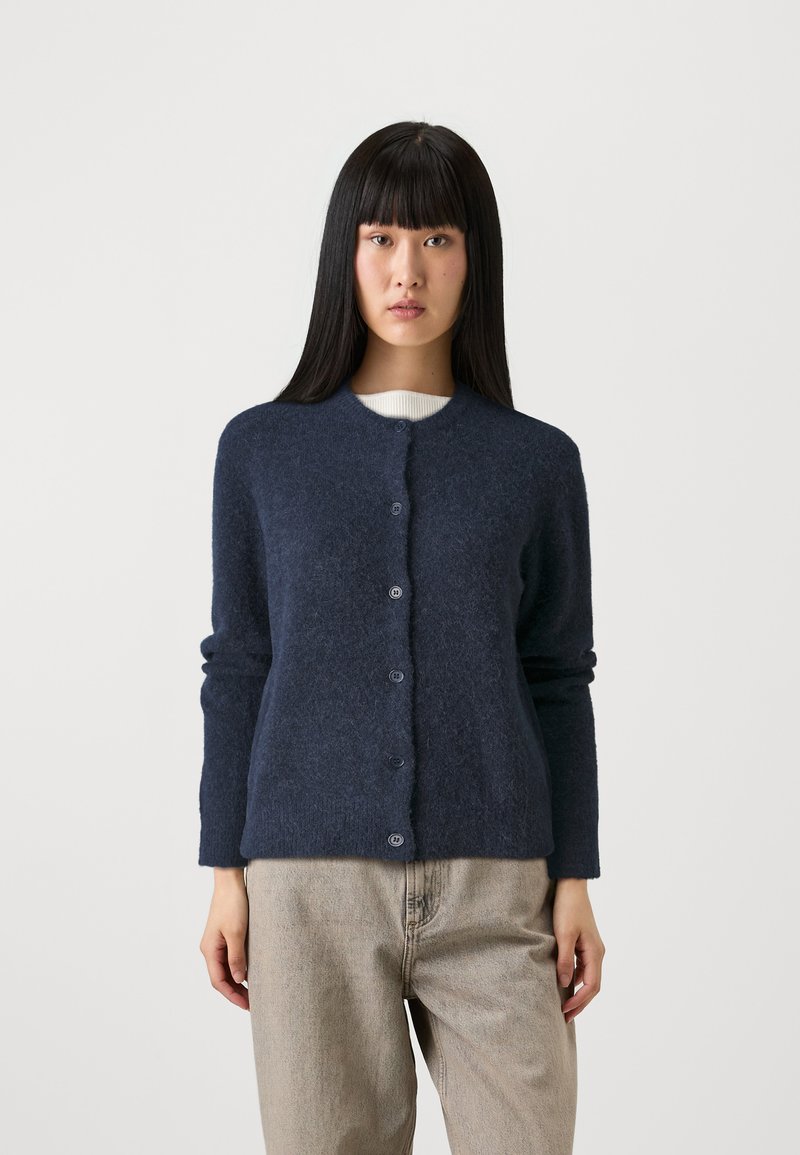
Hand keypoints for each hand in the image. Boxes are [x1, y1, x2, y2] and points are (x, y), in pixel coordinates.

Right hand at [199, 867, 249, 1010]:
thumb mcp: (237, 933)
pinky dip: (238, 969)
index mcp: (209, 949)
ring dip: (237, 981)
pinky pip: (229, 958)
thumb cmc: (232, 904)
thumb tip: (240, 980)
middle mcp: (210, 948)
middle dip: (235, 992)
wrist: (230, 881)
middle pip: (221, 978)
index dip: (232, 995)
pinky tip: (250, 973)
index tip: (246, 1005)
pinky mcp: (224, 935)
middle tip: (252, 1003)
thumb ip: (236, 957)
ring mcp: (216, 942)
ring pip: (225, 969)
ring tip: (253, 992)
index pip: (218, 981)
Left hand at [552, 879, 604, 1022]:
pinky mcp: (584, 944)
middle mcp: (597, 953)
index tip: (565, 1011)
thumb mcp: (563, 935)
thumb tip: (564, 985)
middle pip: (592, 986)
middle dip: (580, 1003)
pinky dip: (575, 980)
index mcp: (595, 953)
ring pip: (587, 978)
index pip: (591, 986)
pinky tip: (563, 985)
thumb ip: (565, 960)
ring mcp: (592, 949)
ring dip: (577, 993)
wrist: (571, 886)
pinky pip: (582, 968)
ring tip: (564, 1006)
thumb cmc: (568, 908)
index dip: (579, 1001)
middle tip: (565, 1017)